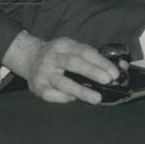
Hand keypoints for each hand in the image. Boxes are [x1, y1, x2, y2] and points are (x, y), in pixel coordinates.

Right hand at [4, 33, 120, 104]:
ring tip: (96, 98)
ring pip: (62, 82)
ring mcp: (43, 72)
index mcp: (65, 45)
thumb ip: (91, 58)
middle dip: (92, 71)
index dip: (101, 62)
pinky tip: (73, 98)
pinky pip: (51, 94)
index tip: (115, 72)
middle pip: (73, 63)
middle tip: (108, 80)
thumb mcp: (72, 49)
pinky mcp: (37, 86)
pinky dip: (64, 98)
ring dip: (81, 91)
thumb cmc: (59, 56)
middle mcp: (53, 57)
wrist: (29, 57)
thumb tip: (114, 71)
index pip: (85, 52)